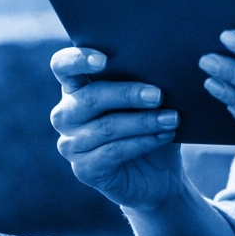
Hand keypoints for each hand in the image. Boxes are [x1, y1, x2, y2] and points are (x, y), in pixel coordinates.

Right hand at [49, 47, 185, 210]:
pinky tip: (164, 136)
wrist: (157, 176)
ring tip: (171, 118)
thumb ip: (143, 83)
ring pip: (106, 127)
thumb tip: (160, 67)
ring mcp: (71, 144)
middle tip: (158, 95)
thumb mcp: (146, 103)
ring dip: (143, 122)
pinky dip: (143, 142)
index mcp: (76, 88)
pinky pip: (114, 152)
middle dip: (126, 94)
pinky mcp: (84, 170)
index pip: (63, 66)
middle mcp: (66, 114)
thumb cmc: (148, 128)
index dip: (78, 60)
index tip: (103, 59)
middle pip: (89, 98)